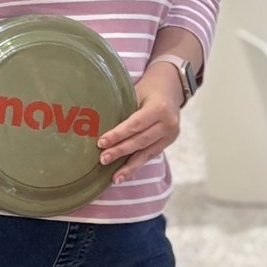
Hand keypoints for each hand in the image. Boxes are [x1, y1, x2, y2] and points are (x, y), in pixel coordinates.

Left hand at [99, 63, 186, 184]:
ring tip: (115, 178)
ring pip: (147, 153)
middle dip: (120, 151)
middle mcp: (168, 123)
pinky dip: (137, 165)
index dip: (118, 135)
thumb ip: (123, 109)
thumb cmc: (147, 89)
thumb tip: (96, 124)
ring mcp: (171, 135)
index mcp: (159, 108)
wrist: (170, 88)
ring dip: (129, 166)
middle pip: (140, 140)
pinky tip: (125, 174)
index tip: (101, 143)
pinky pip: (151, 155)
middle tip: (103, 159)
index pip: (135, 125)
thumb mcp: (136, 93)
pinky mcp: (169, 142)